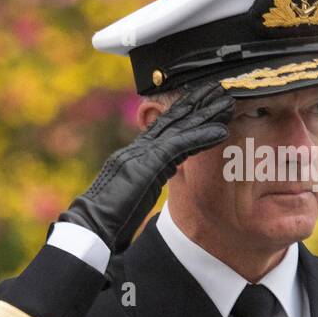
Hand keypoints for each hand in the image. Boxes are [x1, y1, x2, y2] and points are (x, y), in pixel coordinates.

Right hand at [57, 80, 234, 252]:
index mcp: (132, 158)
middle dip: (195, 105)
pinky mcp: (147, 163)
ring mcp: (141, 154)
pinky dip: (202, 137)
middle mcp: (136, 150)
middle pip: (170, 122)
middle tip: (217, 90)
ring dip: (205, 115)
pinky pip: (180, 145)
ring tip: (227, 103)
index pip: (160, 130)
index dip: (181, 114)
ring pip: (178, 128)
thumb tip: (157, 179)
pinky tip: (221, 131)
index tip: (199, 103)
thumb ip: (144, 182)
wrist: (90, 226)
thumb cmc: (105, 221)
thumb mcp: (129, 198)